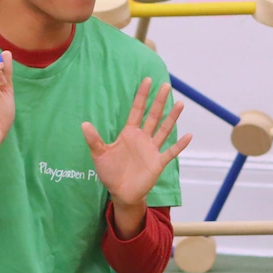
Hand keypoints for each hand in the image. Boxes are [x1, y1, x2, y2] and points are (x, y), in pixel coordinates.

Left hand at [83, 78, 191, 207]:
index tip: (147, 80)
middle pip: (153, 116)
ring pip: (164, 130)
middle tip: (165, 85)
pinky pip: (170, 152)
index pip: (136, 110)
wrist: (121, 192)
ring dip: (172, 118)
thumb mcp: (99, 155)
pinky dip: (179, 145)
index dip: (141, 96)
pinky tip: (188, 136)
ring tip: (180, 104)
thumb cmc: (110, 172)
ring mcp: (152, 150)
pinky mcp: (158, 163)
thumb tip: (84, 124)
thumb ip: (94, 140)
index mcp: (129, 133)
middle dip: (159, 101)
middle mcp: (142, 138)